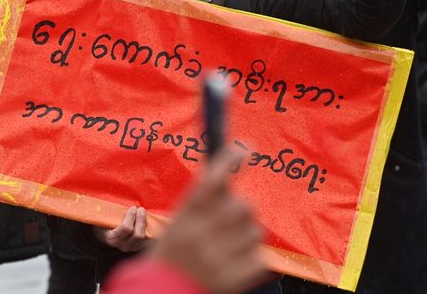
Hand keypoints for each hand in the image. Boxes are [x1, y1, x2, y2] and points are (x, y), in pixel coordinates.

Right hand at [94, 205, 150, 251]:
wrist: (104, 236)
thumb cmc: (104, 223)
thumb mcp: (103, 218)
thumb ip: (110, 212)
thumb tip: (113, 198)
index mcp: (112, 238)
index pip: (126, 228)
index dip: (131, 217)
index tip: (133, 207)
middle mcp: (122, 246)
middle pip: (138, 235)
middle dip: (141, 220)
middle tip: (141, 209)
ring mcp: (131, 248)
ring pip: (145, 239)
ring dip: (146, 225)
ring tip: (144, 214)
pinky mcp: (139, 248)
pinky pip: (149, 241)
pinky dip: (150, 231)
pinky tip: (149, 222)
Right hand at [148, 149, 268, 293]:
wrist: (166, 291)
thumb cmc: (175, 251)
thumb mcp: (179, 221)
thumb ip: (200, 200)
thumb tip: (224, 169)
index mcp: (185, 217)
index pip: (210, 182)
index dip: (228, 161)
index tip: (244, 147)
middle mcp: (201, 235)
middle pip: (242, 204)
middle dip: (243, 206)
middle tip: (233, 214)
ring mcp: (219, 258)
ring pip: (254, 230)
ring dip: (247, 233)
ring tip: (231, 243)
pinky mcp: (235, 278)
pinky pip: (260, 256)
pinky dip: (252, 257)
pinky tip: (235, 260)